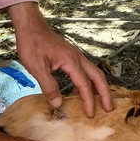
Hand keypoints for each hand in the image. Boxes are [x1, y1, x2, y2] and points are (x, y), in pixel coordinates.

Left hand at [7, 2, 112, 117]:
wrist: (30, 26)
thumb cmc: (32, 43)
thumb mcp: (36, 67)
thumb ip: (48, 85)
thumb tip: (57, 104)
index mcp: (71, 61)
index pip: (84, 84)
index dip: (88, 100)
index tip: (90, 114)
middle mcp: (77, 58)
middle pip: (98, 77)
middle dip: (105, 93)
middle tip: (109, 108)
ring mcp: (75, 56)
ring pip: (93, 73)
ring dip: (97, 88)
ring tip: (97, 103)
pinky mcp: (70, 56)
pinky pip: (84, 71)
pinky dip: (86, 83)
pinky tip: (77, 92)